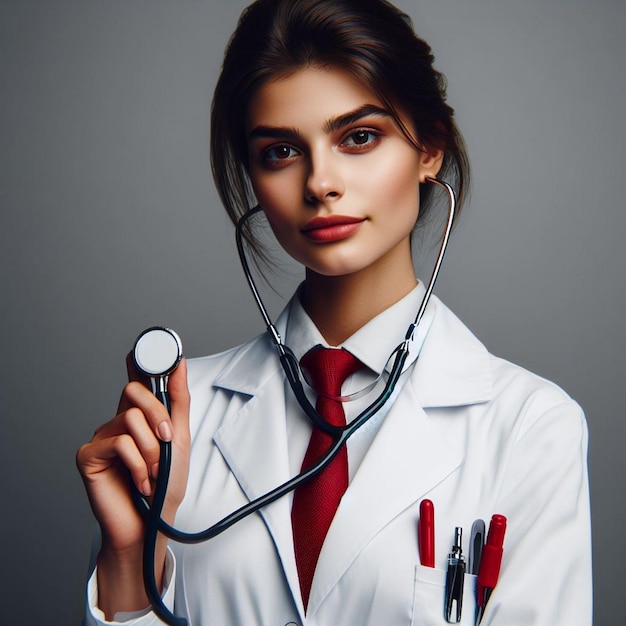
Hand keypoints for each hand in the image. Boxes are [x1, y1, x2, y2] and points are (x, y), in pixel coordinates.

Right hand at [76, 355, 189, 614]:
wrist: (152, 524)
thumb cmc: (166, 484)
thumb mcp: (179, 438)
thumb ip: (178, 401)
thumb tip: (179, 365)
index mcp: (140, 417)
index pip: (136, 382)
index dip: (138, 362)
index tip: (142, 347)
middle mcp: (118, 423)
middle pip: (133, 392)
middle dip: (158, 416)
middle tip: (166, 440)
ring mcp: (101, 438)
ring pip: (130, 419)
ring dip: (151, 450)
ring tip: (153, 471)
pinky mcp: (88, 456)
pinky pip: (120, 442)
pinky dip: (137, 464)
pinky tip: (139, 481)